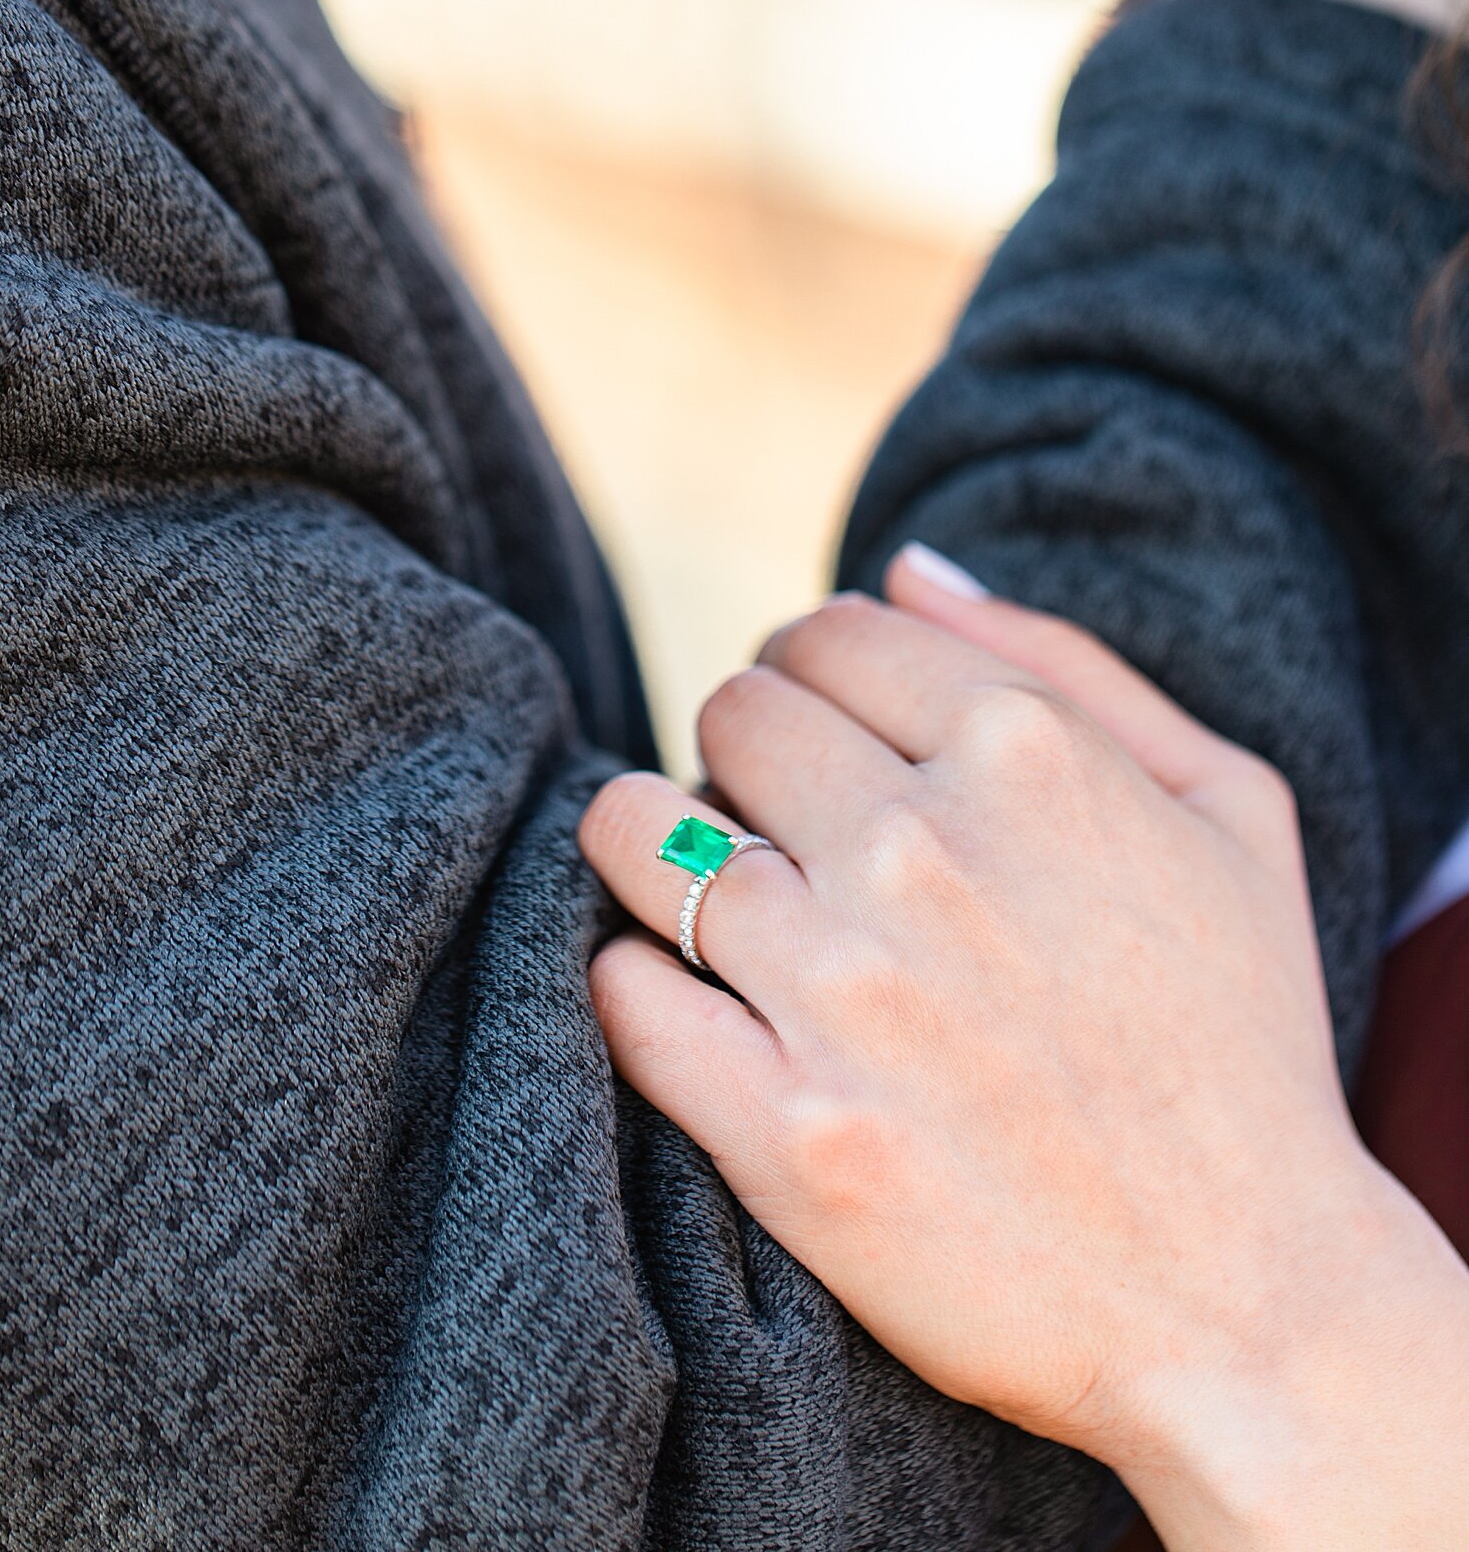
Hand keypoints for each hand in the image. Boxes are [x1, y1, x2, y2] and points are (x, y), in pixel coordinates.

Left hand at [580, 560, 1468, 1549]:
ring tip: (723, 901)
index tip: (830, 738)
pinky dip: (642, 985)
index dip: (817, 675)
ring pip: (636, 829)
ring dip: (663, 849)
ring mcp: (841, 992)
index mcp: (1026, 753)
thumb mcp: (1228, 805)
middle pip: (729, 714)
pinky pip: (623, 992)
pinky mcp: (783, 1131)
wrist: (1246, 1303)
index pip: (825, 633)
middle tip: (790, 829)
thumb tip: (905, 565)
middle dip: (748, 754)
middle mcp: (920, 850)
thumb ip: (1061, 659)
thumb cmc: (1243, 1038)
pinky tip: (708, 1008)